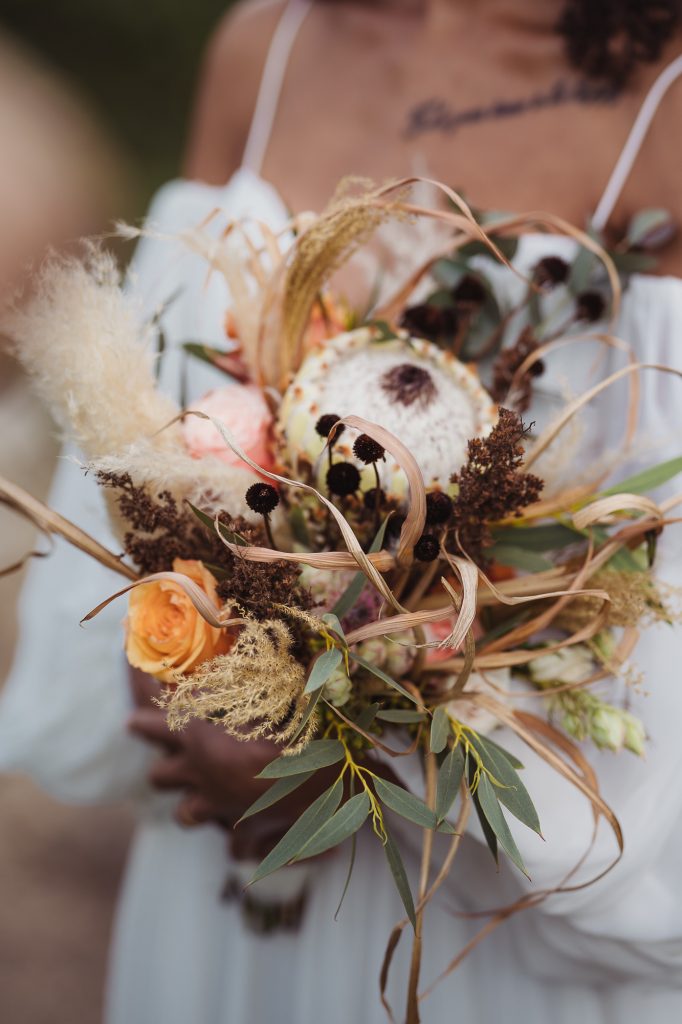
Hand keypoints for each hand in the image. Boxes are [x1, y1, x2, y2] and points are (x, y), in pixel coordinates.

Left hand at [127, 668, 332, 857]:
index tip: (135, 721)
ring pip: (185, 814)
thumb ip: (247, 677)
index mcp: (200, 737)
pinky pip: (234, 848)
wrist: (327, 775)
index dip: (144, 723)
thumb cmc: (297, 725)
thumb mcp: (272, 690)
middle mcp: (202, 775)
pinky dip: (241, 840)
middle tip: (176, 756)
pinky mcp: (246, 833)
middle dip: (165, 767)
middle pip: (158, 776)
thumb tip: (247, 662)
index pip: (155, 726)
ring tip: (207, 793)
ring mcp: (221, 808)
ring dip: (193, 802)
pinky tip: (255, 831)